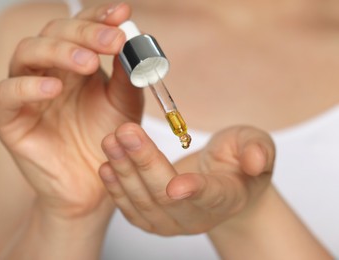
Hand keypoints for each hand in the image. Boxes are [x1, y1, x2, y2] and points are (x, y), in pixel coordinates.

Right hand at [0, 3, 142, 217]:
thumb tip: (132, 42)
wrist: (94, 183)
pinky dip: (27, 87)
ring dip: (58, 52)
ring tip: (88, 63)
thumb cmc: (106, 140)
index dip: (98, 17)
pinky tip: (54, 89)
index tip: (122, 14)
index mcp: (75, 63)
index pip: (80, 27)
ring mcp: (27, 92)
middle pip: (54, 33)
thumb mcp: (125, 105)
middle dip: (84, 32)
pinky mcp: (11, 119)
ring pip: (27, 54)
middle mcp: (49, 71)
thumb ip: (127, 76)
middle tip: (113, 40)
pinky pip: (7, 94)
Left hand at [98, 123, 274, 235]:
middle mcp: (198, 217)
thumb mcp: (254, 145)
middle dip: (144, 163)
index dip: (194, 191)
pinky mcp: (152, 220)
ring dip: (124, 171)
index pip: (211, 196)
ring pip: (144, 203)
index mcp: (227, 198)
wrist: (221, 180)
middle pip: (167, 197)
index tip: (175, 184)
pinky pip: (131, 210)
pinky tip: (107, 166)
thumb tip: (256, 160)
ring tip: (111, 141)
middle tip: (126, 132)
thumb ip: (258, 150)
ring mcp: (172, 223)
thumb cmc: (237, 160)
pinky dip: (117, 188)